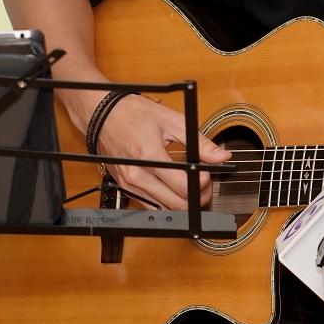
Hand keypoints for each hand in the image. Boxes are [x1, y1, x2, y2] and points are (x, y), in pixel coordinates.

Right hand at [91, 94, 230, 209]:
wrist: (102, 114)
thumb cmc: (134, 113)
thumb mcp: (171, 120)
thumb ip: (199, 142)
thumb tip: (221, 157)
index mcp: (148, 156)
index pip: (184, 186)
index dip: (202, 184)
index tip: (207, 174)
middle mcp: (136, 175)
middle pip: (176, 204)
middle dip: (197, 197)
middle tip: (203, 183)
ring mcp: (129, 184)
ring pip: (165, 210)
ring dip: (183, 202)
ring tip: (189, 184)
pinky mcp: (125, 188)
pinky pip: (151, 205)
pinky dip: (166, 201)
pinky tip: (172, 187)